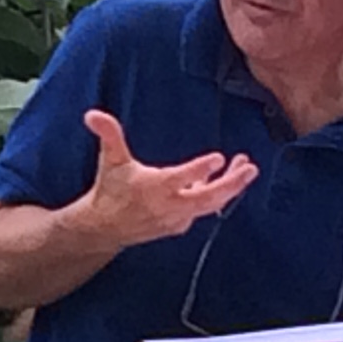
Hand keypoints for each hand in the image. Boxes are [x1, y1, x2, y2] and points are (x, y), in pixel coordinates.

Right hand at [71, 109, 257, 250]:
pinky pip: (203, 210)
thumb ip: (108, 135)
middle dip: (231, 184)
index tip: (219, 158)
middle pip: (207, 197)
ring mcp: (176, 217)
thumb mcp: (111, 160)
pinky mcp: (180, 224)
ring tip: (246, 168)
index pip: (181, 178)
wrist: (105, 227)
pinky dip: (216, 196)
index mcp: (154, 186)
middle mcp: (168, 205)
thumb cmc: (111, 189)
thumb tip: (92, 114)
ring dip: (230, 187)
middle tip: (250, 167)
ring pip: (210, 205)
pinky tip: (224, 180)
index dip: (200, 169)